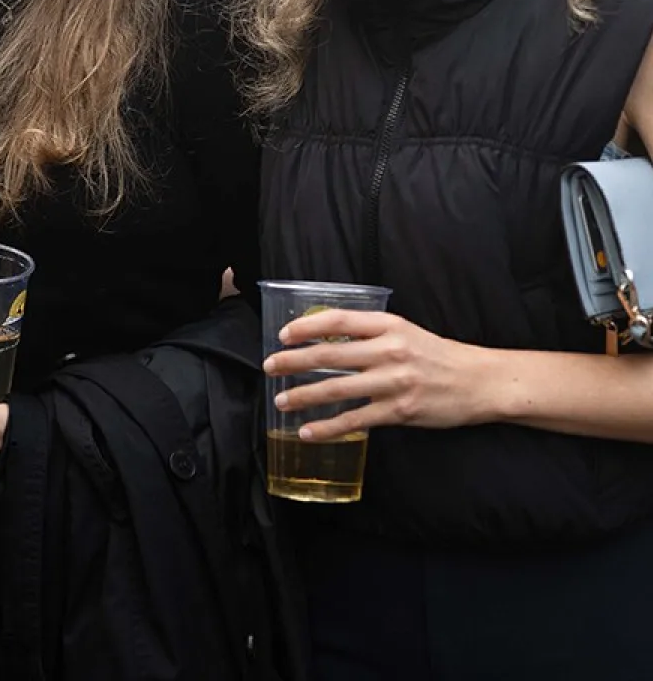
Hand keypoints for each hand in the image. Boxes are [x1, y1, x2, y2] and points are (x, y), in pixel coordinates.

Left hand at [263, 309, 487, 440]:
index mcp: (389, 326)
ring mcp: (394, 382)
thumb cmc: (437, 356)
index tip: (283, 334)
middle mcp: (390, 350)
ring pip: (338, 387)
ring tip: (281, 399)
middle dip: (294, 361)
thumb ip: (369, 333)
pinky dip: (329, 427)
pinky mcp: (400, 411)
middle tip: (270, 366)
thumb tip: (324, 337)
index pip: (339, 319)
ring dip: (304, 395)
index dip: (307, 326)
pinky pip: (356, 420)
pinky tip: (309, 431)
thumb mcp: (404, 332)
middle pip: (331, 353)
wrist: (480, 382)